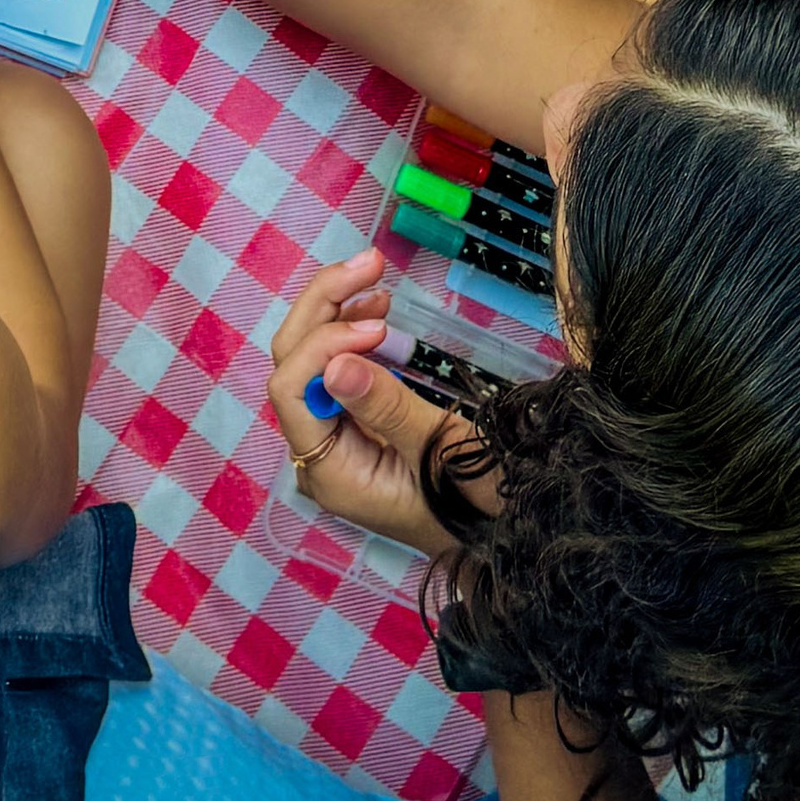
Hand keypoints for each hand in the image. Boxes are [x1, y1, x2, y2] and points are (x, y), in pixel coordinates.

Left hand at [267, 250, 479, 557]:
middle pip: (294, 365)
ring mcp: (337, 439)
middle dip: (324, 306)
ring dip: (336, 310)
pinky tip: (377, 310)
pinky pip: (337, 371)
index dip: (324, 344)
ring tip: (376, 277)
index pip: (293, 391)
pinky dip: (351, 332)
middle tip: (371, 264)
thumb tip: (335, 365)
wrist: (506, 536)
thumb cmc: (480, 505)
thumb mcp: (443, 454)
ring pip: (311, 361)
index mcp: (332, 472)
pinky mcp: (357, 426)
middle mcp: (321, 455)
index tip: (378, 327)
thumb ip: (388, 410)